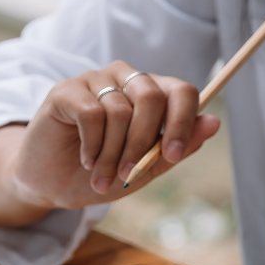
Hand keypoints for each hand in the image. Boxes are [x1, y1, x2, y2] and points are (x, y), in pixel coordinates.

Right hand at [0, 61, 219, 216]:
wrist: (50, 185)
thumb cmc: (99, 175)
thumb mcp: (144, 170)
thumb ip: (176, 148)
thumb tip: (214, 123)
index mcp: (150, 95)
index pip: (181, 91)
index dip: (183, 122)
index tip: (174, 156)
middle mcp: (125, 80)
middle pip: (152, 97)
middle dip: (142, 144)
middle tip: (127, 174)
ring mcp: (95, 80)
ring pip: (120, 111)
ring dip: (112, 155)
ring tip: (101, 177)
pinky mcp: (66, 90)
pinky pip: (92, 113)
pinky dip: (93, 145)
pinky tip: (86, 160)